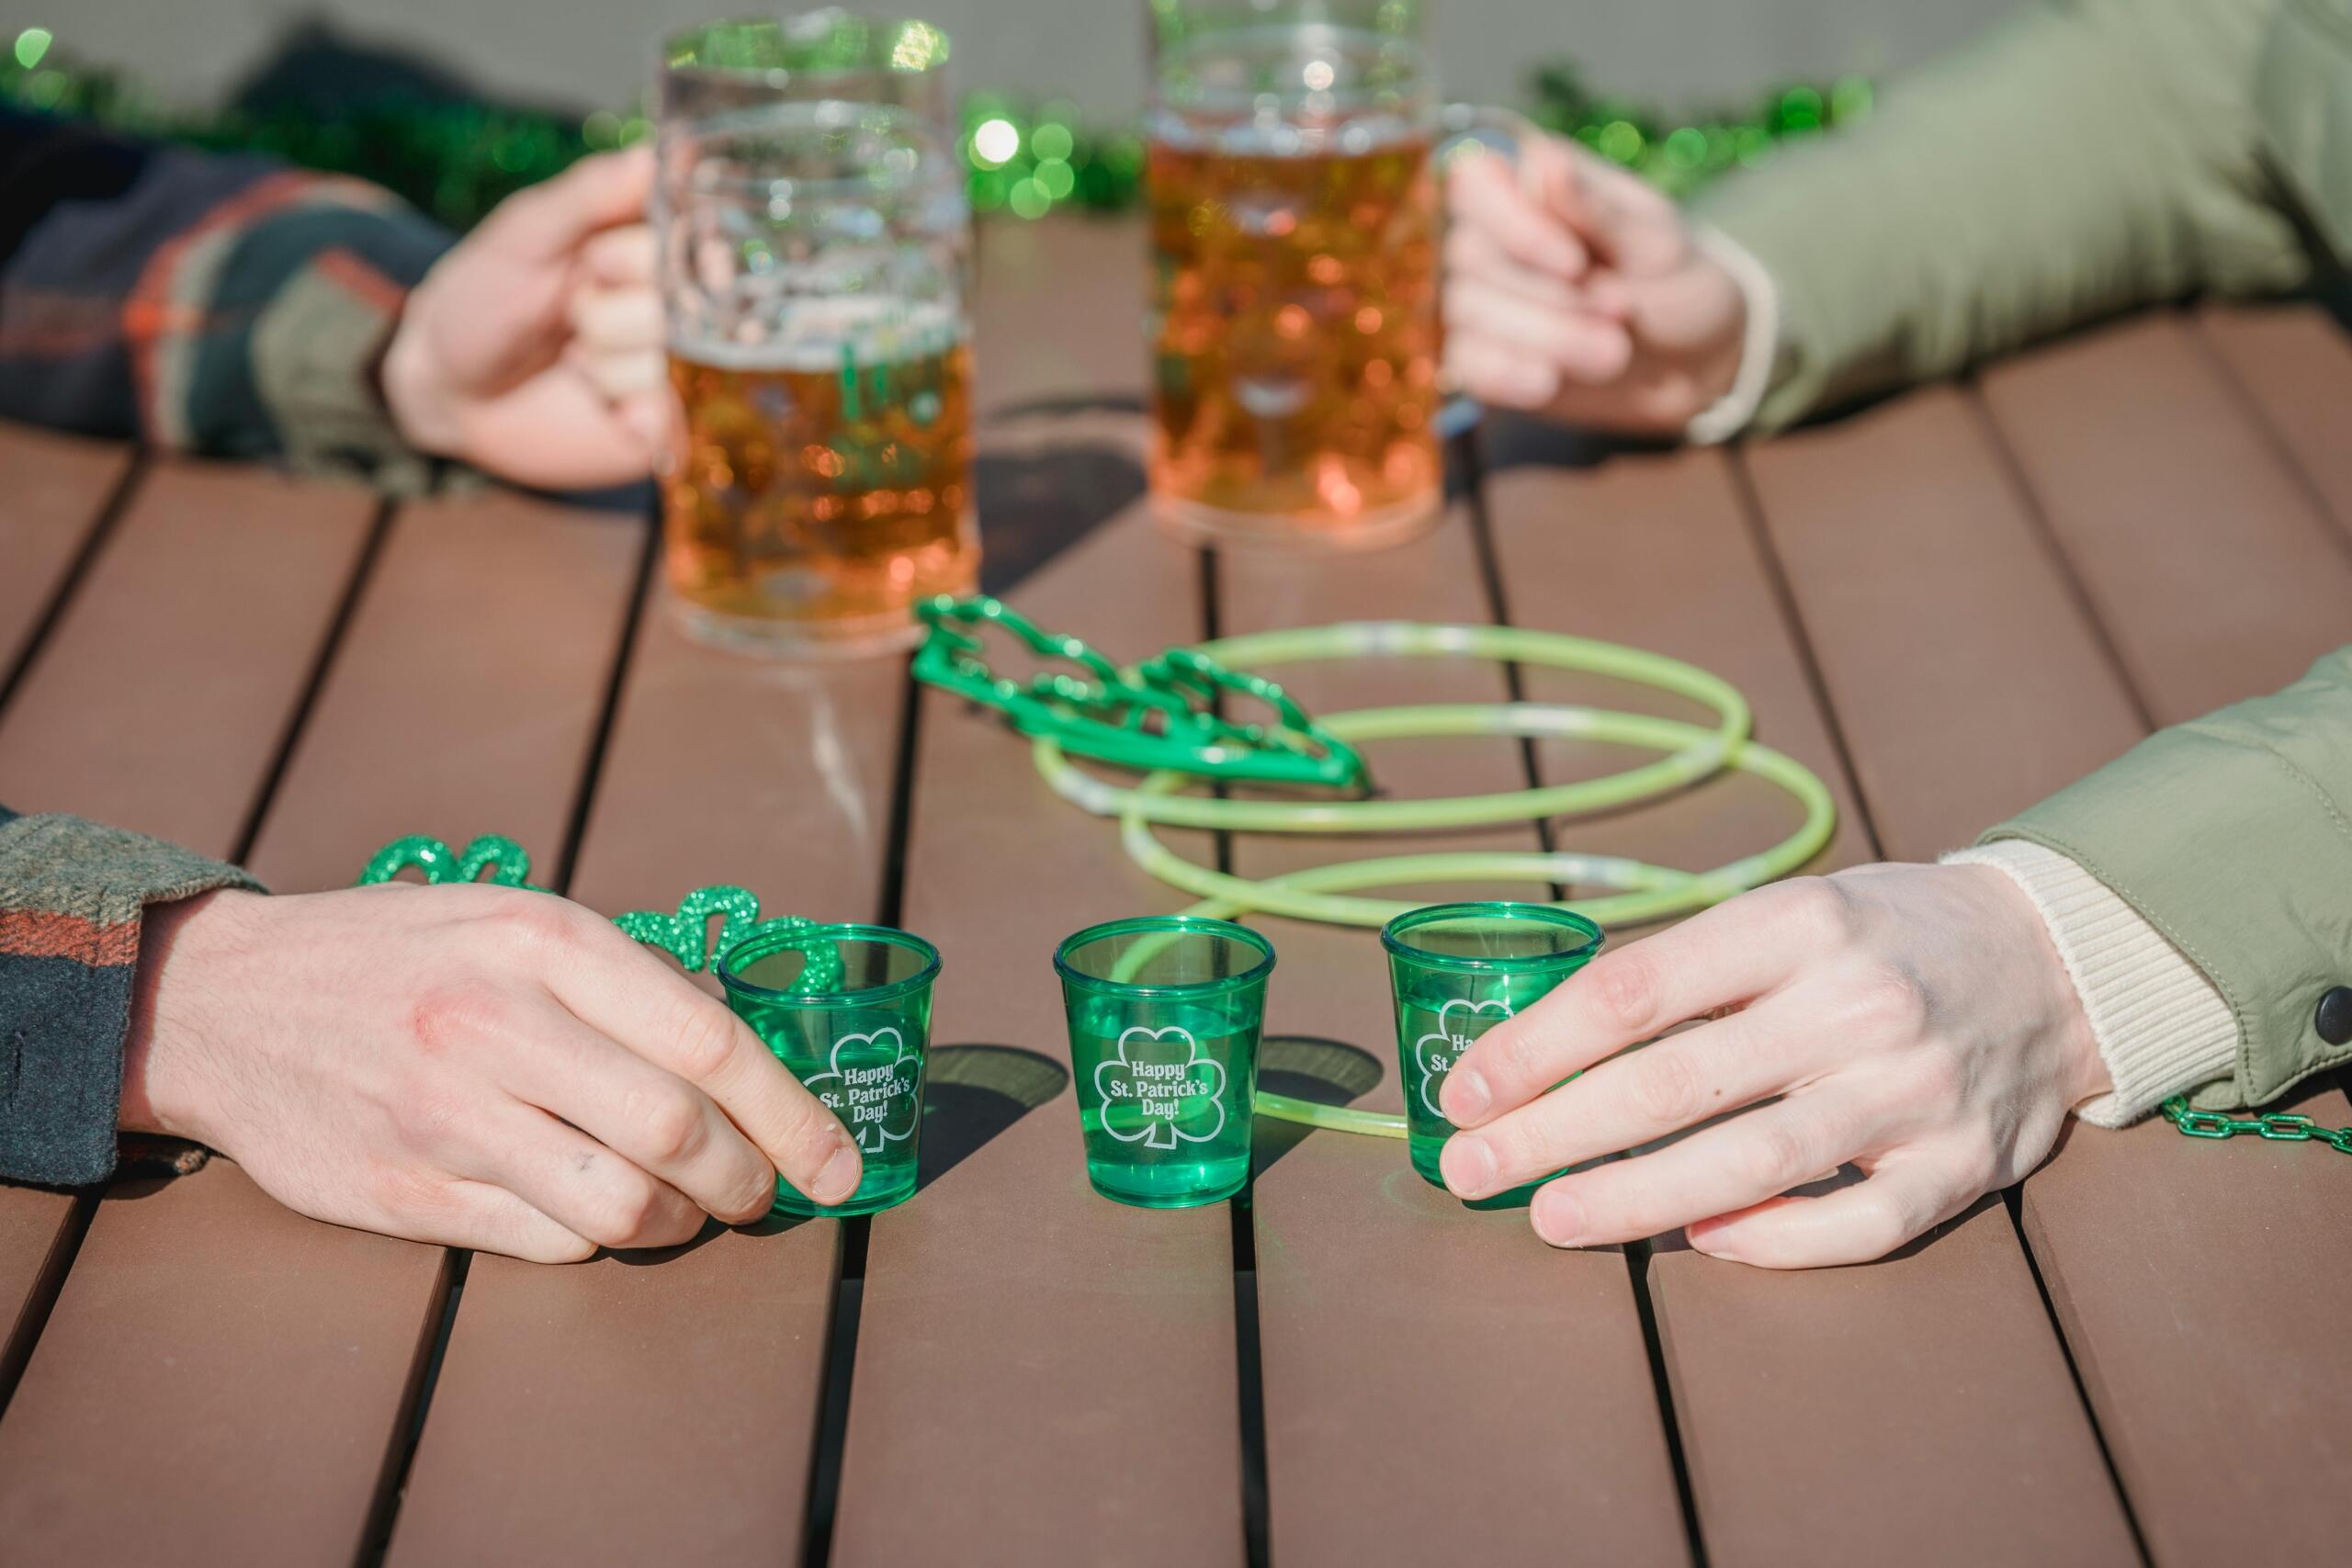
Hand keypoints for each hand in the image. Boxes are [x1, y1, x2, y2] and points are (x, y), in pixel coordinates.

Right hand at [121, 884, 861, 1261]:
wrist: (226, 1001)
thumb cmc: (401, 956)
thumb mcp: (513, 923)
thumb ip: (624, 980)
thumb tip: (746, 1050)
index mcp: (542, 943)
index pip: (708, 1042)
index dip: (792, 1115)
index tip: (838, 1163)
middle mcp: (496, 1025)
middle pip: (677, 1133)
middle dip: (747, 1182)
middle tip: (762, 1196)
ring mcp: (446, 1117)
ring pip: (620, 1206)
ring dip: (678, 1224)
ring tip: (685, 1211)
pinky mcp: (405, 1193)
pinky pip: (546, 1242)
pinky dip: (594, 1239)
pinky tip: (593, 1211)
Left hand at [382, 147, 666, 488]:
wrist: (450, 386)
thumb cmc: (481, 295)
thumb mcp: (525, 233)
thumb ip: (587, 196)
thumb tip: (650, 156)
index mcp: (643, 238)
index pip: (694, 231)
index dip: (646, 252)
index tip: (599, 260)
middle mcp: (668, 297)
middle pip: (687, 299)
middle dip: (612, 308)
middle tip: (571, 305)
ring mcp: (669, 359)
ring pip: (668, 358)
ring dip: (604, 361)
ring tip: (571, 356)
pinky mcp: (660, 417)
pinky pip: (669, 417)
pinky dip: (630, 411)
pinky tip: (602, 405)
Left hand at [1436, 866, 2111, 1267]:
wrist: (2056, 960)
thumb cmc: (1881, 939)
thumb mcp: (1789, 914)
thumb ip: (1686, 973)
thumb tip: (1541, 1047)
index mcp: (1798, 923)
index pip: (1633, 991)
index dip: (1535, 1048)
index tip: (1466, 1091)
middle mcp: (1857, 1003)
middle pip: (1673, 1084)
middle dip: (1552, 1134)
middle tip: (1472, 1169)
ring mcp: (1915, 1090)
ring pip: (1749, 1164)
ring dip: (1633, 1200)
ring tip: (1550, 1218)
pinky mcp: (1964, 1165)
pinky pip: (1852, 1226)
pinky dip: (1768, 1240)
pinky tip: (1698, 1242)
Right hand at [1444, 135, 1746, 434]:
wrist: (1692, 367)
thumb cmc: (1678, 286)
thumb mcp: (1657, 245)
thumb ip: (1599, 210)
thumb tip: (1544, 163)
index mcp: (1537, 186)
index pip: (1475, 181)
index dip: (1510, 223)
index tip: (1573, 264)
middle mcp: (1498, 236)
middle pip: (1470, 254)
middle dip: (1548, 295)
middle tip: (1622, 314)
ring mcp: (1485, 299)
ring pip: (1469, 312)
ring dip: (1544, 337)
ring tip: (1614, 355)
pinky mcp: (1485, 356)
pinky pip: (1469, 364)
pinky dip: (1508, 374)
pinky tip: (1549, 383)